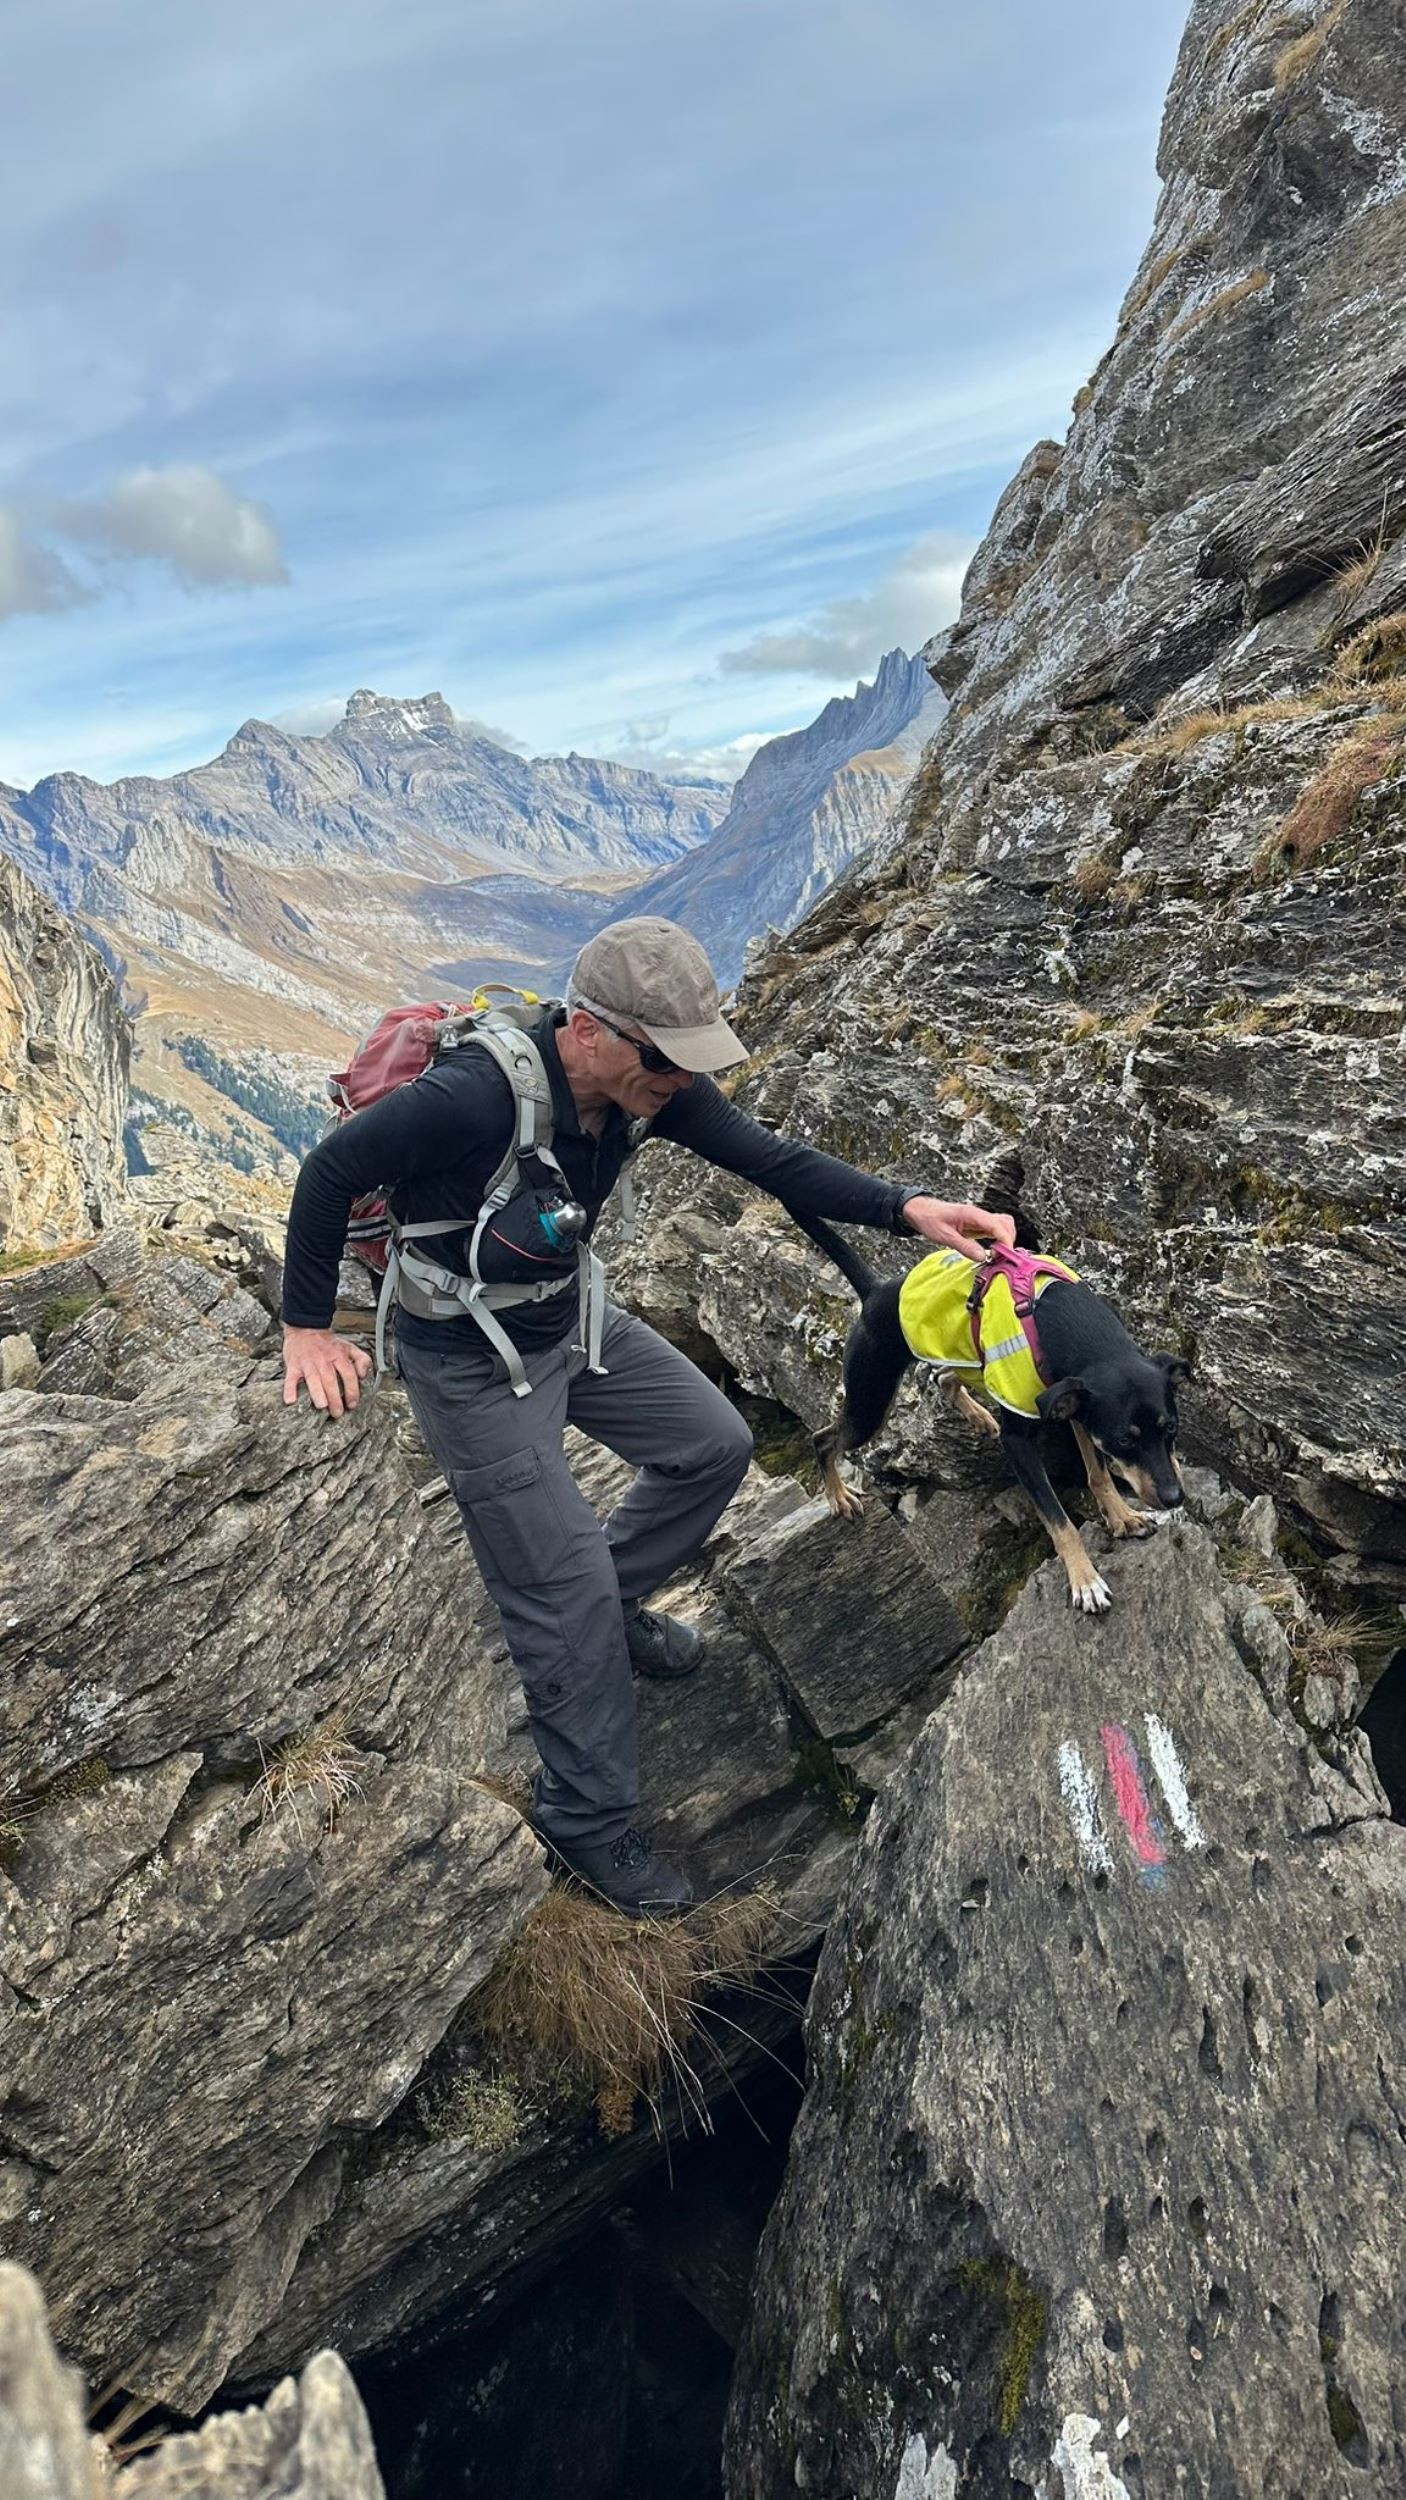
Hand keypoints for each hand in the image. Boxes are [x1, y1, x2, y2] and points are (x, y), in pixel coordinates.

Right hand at [282, 1325, 372, 1417]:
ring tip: (321, 1406)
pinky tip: (290, 1400)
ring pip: (313, 1379)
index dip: (352, 1390)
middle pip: (331, 1380)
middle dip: (335, 1398)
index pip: (348, 1374)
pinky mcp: (293, 1365)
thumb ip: (362, 1360)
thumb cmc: (328, 1343)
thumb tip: (363, 1375)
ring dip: (317, 1393)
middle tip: (337, 1413)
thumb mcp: (349, 1347)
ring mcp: (308, 1363)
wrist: (306, 1328)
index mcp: (338, 1356)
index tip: (352, 1404)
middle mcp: (323, 1360)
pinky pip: (290, 1378)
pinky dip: (289, 1389)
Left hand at [901, 1197, 1017, 1259]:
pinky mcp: (977, 1225)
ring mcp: (979, 1220)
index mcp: (972, 1214)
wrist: (920, 1211)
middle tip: (1000, 1257)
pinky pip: (994, 1230)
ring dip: (1004, 1240)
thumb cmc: (930, 1220)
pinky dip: (998, 1240)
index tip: (1004, 1255)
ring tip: (997, 1256)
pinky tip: (992, 1251)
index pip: (998, 1225)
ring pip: (1002, 1226)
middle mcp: (979, 1215)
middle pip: (1005, 1223)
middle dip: (1008, 1240)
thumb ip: (964, 1246)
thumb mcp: (944, 1236)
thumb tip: (982, 1257)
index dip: (1005, 1240)